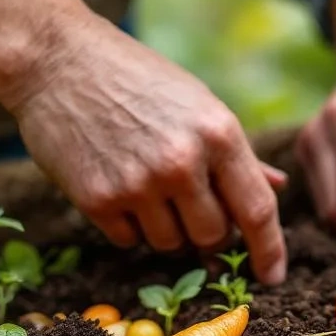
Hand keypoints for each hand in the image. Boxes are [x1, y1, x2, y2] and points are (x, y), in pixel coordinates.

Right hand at [0, 0, 287, 283]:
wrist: (57, 59)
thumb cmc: (138, 79)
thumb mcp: (198, 104)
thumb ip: (237, 153)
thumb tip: (278, 187)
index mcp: (218, 134)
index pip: (257, 210)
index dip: (270, 251)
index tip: (274, 277)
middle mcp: (182, 162)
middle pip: (213, 236)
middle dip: (207, 231)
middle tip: (189, 203)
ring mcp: (138, 183)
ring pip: (171, 244)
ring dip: (166, 228)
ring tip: (147, 182)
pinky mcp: (98, 199)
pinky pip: (129, 240)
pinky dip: (129, 225)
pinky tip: (117, 182)